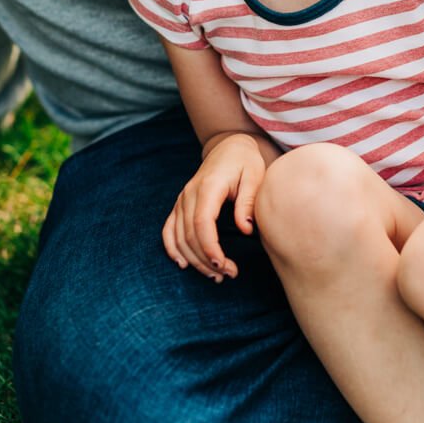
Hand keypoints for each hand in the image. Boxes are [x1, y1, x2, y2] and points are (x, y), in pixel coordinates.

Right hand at [162, 133, 266, 280]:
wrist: (230, 147)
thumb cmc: (246, 162)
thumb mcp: (254, 177)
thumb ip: (248, 202)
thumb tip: (245, 229)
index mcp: (208, 187)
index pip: (202, 223)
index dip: (209, 248)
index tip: (223, 266)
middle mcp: (190, 194)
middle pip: (189, 235)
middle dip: (206, 260)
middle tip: (228, 274)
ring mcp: (182, 199)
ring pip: (178, 237)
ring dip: (193, 260)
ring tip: (215, 275)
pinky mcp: (180, 204)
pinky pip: (169, 229)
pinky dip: (172, 248)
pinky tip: (183, 264)